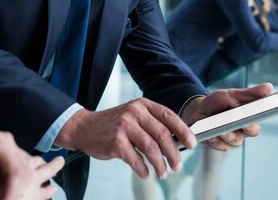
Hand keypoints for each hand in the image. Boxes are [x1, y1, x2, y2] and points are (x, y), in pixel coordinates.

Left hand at [0, 116, 62, 199]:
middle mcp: (8, 144)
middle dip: (20, 196)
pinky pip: (22, 170)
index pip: (17, 172)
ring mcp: (8, 149)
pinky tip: (16, 195)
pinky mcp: (6, 155)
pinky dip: (22, 186)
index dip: (13, 194)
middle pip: (25, 173)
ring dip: (24, 192)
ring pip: (27, 172)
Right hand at [55, 98, 196, 179]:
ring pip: (151, 148)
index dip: (184, 131)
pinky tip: (146, 173)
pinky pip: (136, 159)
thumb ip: (152, 124)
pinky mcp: (115, 142)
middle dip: (174, 154)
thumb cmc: (113, 125)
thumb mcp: (134, 117)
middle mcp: (134, 112)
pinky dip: (143, 169)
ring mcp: (124, 126)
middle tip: (178, 166)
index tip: (192, 144)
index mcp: (142, 105)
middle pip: (163, 135)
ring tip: (163, 173)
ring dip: (160, 165)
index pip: (169, 116)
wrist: (85, 128)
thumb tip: (177, 141)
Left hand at [180, 83, 273, 150]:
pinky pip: (220, 144)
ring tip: (219, 125)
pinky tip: (210, 132)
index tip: (254, 115)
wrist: (198, 109)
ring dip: (227, 132)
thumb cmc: (218, 102)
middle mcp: (242, 132)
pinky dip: (215, 137)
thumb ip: (250, 94)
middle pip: (249, 133)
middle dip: (245, 127)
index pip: (257, 125)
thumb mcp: (232, 95)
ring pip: (234, 140)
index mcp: (249, 119)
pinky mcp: (220, 145)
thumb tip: (269, 87)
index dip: (257, 121)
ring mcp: (231, 140)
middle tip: (239, 120)